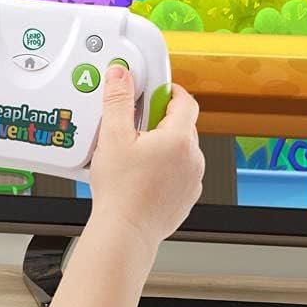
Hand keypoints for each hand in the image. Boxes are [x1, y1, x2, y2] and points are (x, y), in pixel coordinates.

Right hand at [87, 65, 203, 248]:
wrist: (125, 232)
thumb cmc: (121, 191)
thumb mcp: (113, 137)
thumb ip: (118, 100)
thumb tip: (121, 75)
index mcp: (179, 138)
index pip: (185, 101)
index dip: (170, 91)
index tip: (156, 90)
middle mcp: (193, 158)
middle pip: (183, 125)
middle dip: (161, 119)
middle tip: (136, 125)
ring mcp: (193, 179)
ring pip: (182, 150)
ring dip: (164, 145)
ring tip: (136, 154)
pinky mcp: (187, 197)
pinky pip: (181, 172)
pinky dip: (167, 168)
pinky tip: (143, 175)